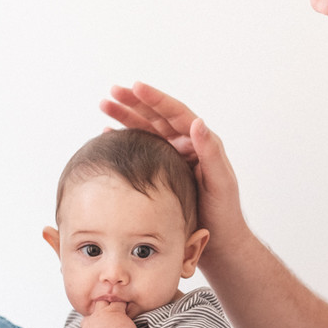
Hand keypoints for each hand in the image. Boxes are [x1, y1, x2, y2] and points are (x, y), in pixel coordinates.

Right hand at [100, 83, 249, 263]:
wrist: (218, 240)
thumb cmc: (223, 212)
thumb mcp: (220, 182)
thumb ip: (211, 153)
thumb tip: (198, 122)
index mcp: (200, 143)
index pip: (175, 113)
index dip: (155, 99)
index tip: (136, 87)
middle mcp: (185, 146)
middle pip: (156, 117)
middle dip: (134, 103)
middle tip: (113, 91)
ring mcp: (172, 158)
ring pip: (145, 131)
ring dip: (125, 117)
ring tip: (104, 105)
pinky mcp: (161, 172)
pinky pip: (141, 150)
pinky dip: (125, 140)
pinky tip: (108, 133)